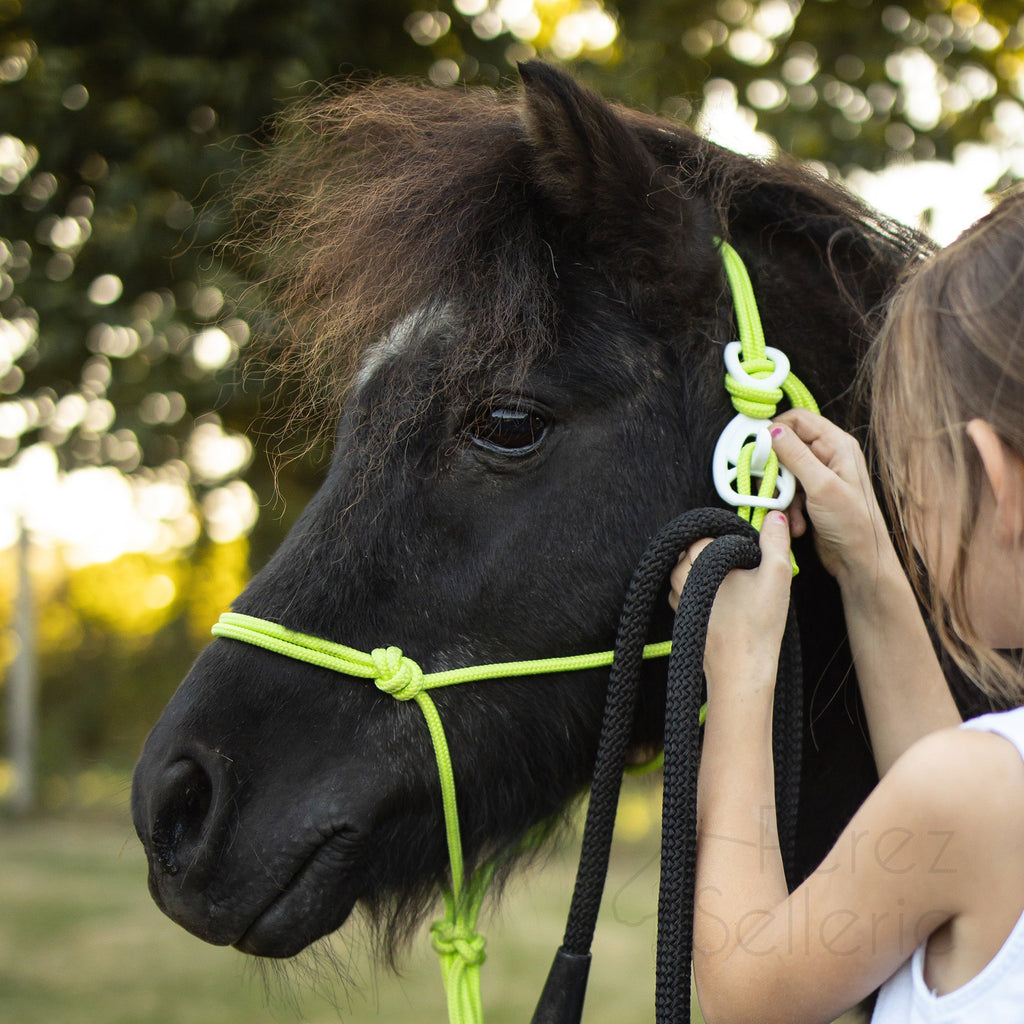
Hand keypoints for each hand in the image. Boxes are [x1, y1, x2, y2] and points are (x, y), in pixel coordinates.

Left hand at [670, 511, 792, 699]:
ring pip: (685, 573)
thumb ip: (775, 541)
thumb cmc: (757, 624)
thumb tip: (774, 516)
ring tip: (733, 584)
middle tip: (741, 568)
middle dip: (712, 554)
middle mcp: (681, 579)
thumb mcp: (776, 575)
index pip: (703, 535)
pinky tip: (724, 602)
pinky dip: (700, 591)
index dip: (725, 539)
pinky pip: (685, 593)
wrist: (741, 671)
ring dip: (704, 572)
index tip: (744, 552)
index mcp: (700, 561)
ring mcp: (679, 600)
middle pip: (691, 552)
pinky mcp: (682, 618)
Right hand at [771, 408, 897, 590]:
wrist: (860, 561)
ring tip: (788, 511)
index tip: (760, 450)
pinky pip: (787, 491)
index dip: (776, 430)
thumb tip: (772, 431)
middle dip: (776, 468)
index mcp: (836, 444)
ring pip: (783, 471)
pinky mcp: (811, 495)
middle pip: (786, 446)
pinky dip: (786, 507)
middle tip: (770, 485)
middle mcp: (828, 455)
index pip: (798, 420)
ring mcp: (819, 476)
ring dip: (780, 493)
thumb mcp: (820, 485)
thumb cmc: (852, 523)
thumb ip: (795, 455)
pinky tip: (796, 524)